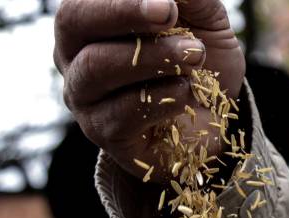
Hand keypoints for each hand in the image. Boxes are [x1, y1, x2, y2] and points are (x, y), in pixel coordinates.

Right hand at [54, 0, 245, 179]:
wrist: (216, 118)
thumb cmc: (198, 61)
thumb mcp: (203, 19)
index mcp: (90, 22)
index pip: (82, 1)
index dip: (121, 0)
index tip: (167, 4)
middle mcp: (75, 56)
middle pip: (72, 22)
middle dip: (123, 12)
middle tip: (169, 14)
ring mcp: (85, 98)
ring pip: (96, 67)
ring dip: (152, 56)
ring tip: (195, 56)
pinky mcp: (105, 133)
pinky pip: (122, 112)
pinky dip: (163, 97)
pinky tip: (187, 92)